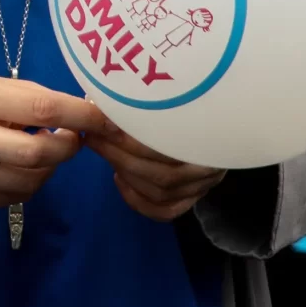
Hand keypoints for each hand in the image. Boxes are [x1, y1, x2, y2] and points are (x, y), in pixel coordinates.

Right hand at [0, 69, 103, 208]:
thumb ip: (34, 99)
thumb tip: (87, 116)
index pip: (42, 109)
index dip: (81, 116)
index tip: (104, 118)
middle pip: (38, 154)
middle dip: (66, 148)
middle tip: (71, 139)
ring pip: (31, 182)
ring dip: (48, 168)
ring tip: (40, 151)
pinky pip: (15, 198)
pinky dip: (28, 184)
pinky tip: (17, 168)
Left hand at [87, 113, 224, 221]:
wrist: (211, 114)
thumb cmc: (178, 101)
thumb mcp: (165, 96)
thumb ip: (139, 101)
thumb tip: (98, 102)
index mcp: (209, 136)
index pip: (169, 147)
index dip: (130, 139)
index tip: (103, 123)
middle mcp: (210, 166)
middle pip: (163, 175)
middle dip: (119, 156)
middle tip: (94, 136)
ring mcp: (202, 185)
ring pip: (161, 193)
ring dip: (126, 173)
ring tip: (104, 150)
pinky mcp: (192, 197)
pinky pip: (165, 210)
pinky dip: (137, 200)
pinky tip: (119, 178)